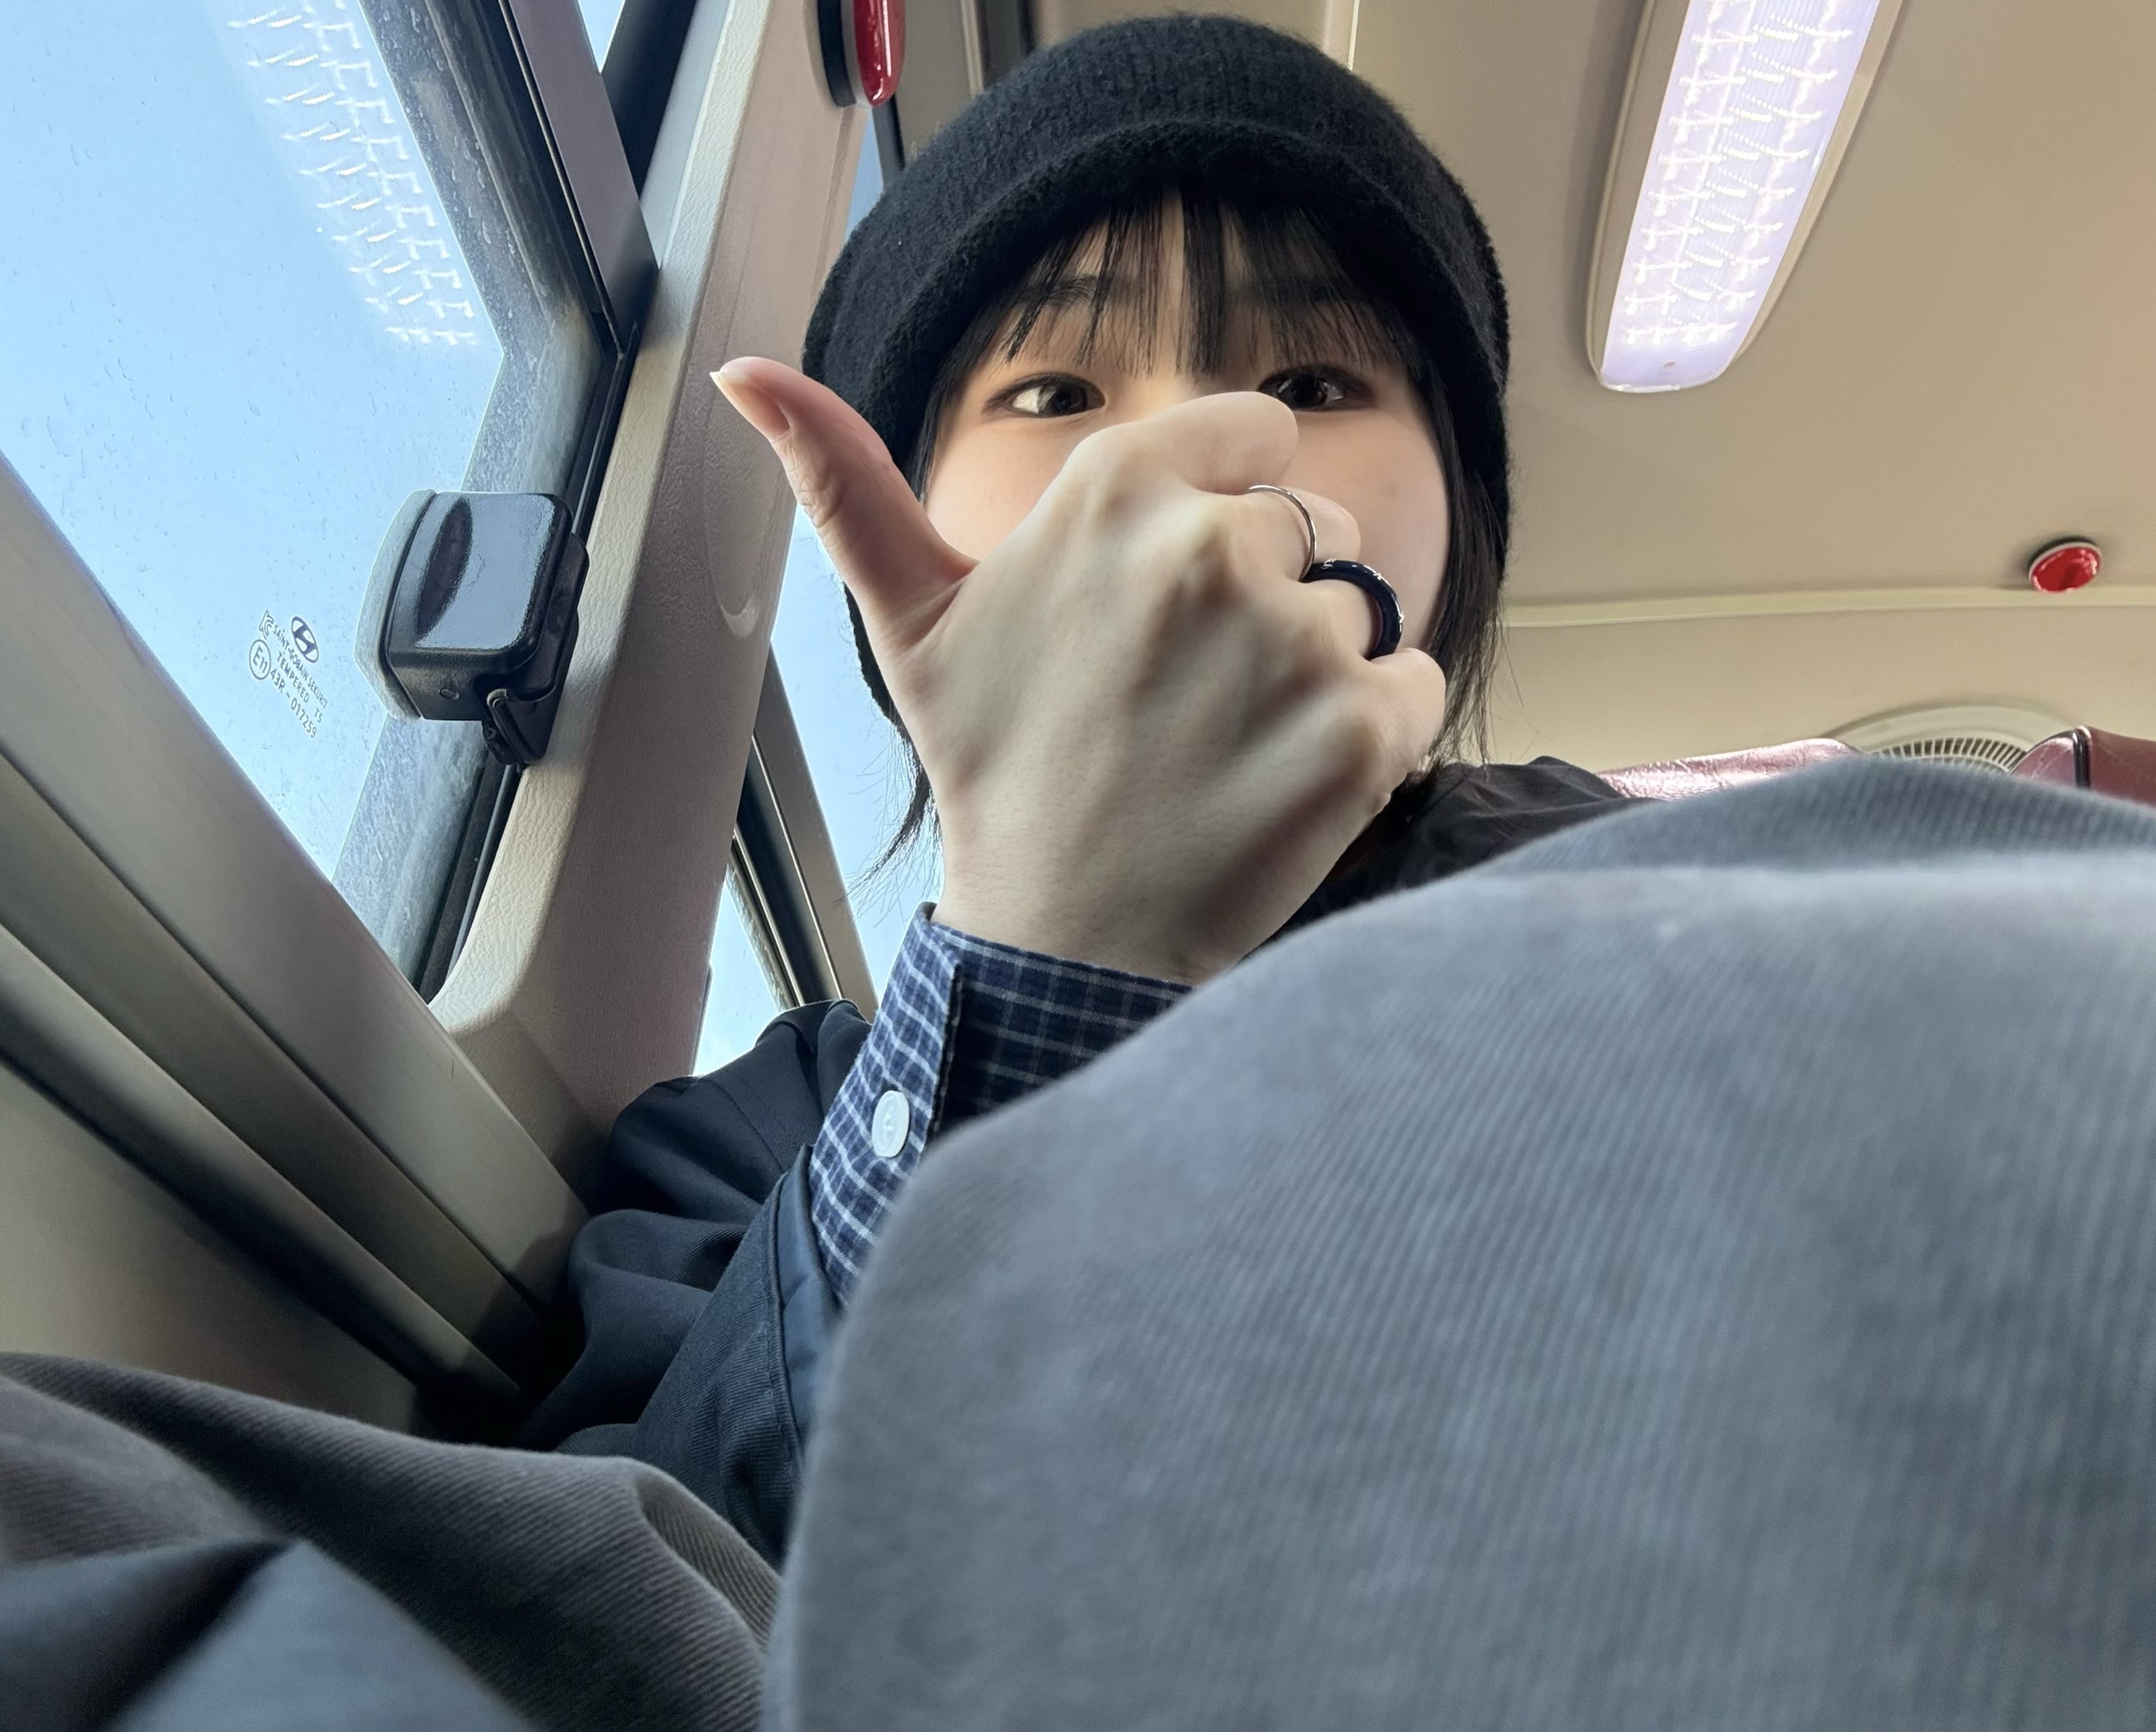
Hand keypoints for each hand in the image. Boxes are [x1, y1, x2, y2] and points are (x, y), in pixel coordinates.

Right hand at [713, 358, 1445, 984]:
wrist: (1064, 936)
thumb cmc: (995, 769)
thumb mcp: (909, 620)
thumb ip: (844, 482)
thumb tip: (740, 370)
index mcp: (1118, 487)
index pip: (1256, 436)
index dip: (1225, 511)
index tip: (1172, 597)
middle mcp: (1214, 545)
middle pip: (1315, 523)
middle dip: (1271, 594)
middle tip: (1187, 692)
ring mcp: (1296, 640)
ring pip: (1363, 607)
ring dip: (1317, 669)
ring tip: (1229, 742)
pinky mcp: (1365, 728)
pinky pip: (1415, 682)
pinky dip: (1374, 732)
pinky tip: (1286, 778)